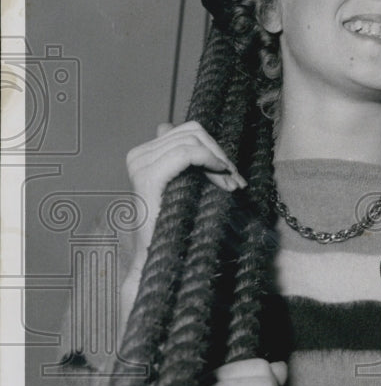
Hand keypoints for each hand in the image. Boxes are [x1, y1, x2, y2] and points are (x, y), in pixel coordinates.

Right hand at [126, 121, 246, 257]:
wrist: (162, 257)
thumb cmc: (176, 225)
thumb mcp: (183, 185)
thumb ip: (181, 157)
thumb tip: (171, 127)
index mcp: (143, 155)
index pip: (187, 131)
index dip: (215, 148)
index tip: (230, 173)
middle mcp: (138, 156)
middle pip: (192, 132)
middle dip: (220, 154)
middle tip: (236, 182)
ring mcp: (140, 165)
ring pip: (192, 141)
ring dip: (219, 161)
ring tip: (231, 186)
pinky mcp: (148, 177)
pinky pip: (186, 153)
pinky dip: (209, 160)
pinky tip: (222, 176)